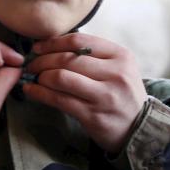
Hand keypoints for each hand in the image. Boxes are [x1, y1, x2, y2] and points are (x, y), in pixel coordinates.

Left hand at [23, 32, 145, 153]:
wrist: (139, 128)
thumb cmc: (121, 94)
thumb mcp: (118, 68)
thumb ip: (93, 56)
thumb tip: (53, 46)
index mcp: (121, 56)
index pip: (80, 41)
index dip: (53, 42)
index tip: (37, 47)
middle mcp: (115, 73)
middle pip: (68, 59)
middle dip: (42, 60)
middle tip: (31, 65)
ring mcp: (105, 95)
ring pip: (61, 77)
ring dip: (40, 76)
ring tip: (33, 78)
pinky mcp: (93, 115)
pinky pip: (59, 99)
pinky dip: (40, 93)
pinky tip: (31, 90)